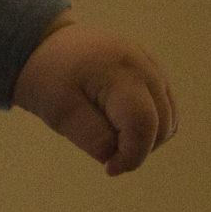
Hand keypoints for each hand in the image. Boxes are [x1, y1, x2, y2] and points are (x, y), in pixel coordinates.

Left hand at [12, 13, 177, 175]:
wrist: (41, 42)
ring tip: (109, 137)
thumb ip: (92, 137)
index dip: (132, 155)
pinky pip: (164, 105)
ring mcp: (151, 64)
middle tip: (106, 154)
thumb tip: (119, 157)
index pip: (144, 124)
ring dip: (147, 138)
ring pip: (169, 117)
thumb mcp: (59, 112)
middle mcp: (144, 65)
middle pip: (162, 123)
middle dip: (139, 148)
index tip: (109, 169)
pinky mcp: (151, 67)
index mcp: (119, 73)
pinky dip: (149, 123)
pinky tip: (118, 124)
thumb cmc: (45, 78)